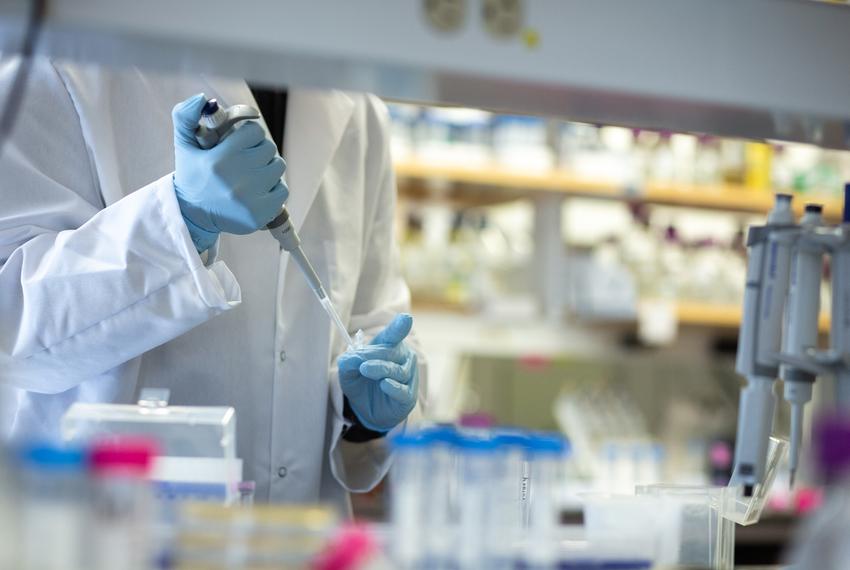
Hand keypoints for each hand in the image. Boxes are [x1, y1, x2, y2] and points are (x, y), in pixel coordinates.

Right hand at [171, 93, 287, 251]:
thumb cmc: (192, 176)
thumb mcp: (184, 144)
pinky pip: (282, 191)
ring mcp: (250, 198)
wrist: (192, 215)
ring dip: (269, 168)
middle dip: (259, 150)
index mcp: (220, 158)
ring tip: (252, 174)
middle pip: (269, 148)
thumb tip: (201, 98)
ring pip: (278, 167)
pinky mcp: (260, 214)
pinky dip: (274, 189)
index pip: (255, 131)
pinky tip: (258, 191)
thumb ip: (186, 117)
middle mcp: (237, 178)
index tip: (241, 142)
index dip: (249, 134)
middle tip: (247, 158)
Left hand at [338, 314, 418, 432]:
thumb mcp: (347, 371)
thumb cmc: (361, 383)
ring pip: (398, 371)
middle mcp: (403, 359)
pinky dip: (393, 387)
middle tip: (361, 364)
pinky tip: (384, 384)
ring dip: (380, 369)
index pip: (395, 334)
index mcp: (390, 346)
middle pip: (392, 353)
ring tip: (366, 371)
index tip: (405, 318)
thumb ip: (348, 362)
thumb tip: (349, 358)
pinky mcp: (408, 397)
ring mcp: (408, 378)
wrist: (365, 409)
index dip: (400, 326)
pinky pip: (403, 390)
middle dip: (375, 356)